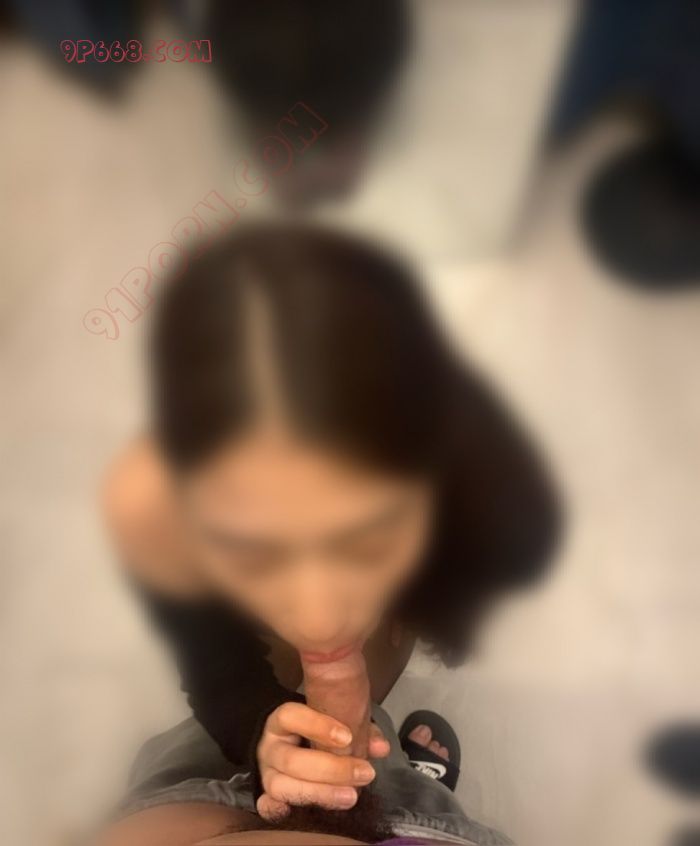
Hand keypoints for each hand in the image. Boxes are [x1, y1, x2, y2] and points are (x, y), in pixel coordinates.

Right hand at [256, 701, 389, 819]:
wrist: (283, 744)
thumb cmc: (313, 732)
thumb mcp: (330, 722)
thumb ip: (356, 730)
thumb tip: (381, 747)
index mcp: (281, 721)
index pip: (291, 716)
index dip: (317, 727)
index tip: (347, 737)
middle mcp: (270, 747)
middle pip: (292, 760)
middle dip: (331, 770)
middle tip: (364, 773)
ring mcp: (266, 773)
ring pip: (284, 786)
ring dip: (321, 793)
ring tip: (351, 796)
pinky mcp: (268, 795)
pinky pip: (270, 806)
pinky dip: (283, 811)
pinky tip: (308, 811)